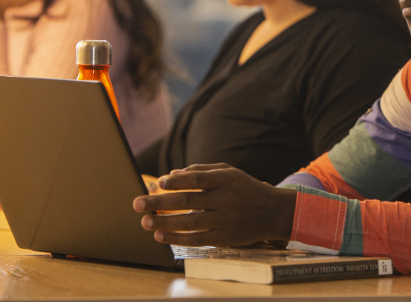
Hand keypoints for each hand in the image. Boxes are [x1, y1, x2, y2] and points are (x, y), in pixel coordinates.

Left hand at [132, 164, 296, 246]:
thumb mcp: (229, 172)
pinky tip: (161, 236)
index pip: (196, 179)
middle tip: (138, 204)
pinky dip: (177, 238)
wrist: (272, 212)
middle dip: (159, 202)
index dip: (176, 181)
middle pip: (187, 201)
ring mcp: (225, 220)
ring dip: (164, 223)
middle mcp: (225, 199)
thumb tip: (171, 174)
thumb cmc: (246, 189)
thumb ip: (202, 170)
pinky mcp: (225, 238)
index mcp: (226, 180)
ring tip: (145, 221)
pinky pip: (197, 239)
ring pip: (189, 222)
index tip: (158, 182)